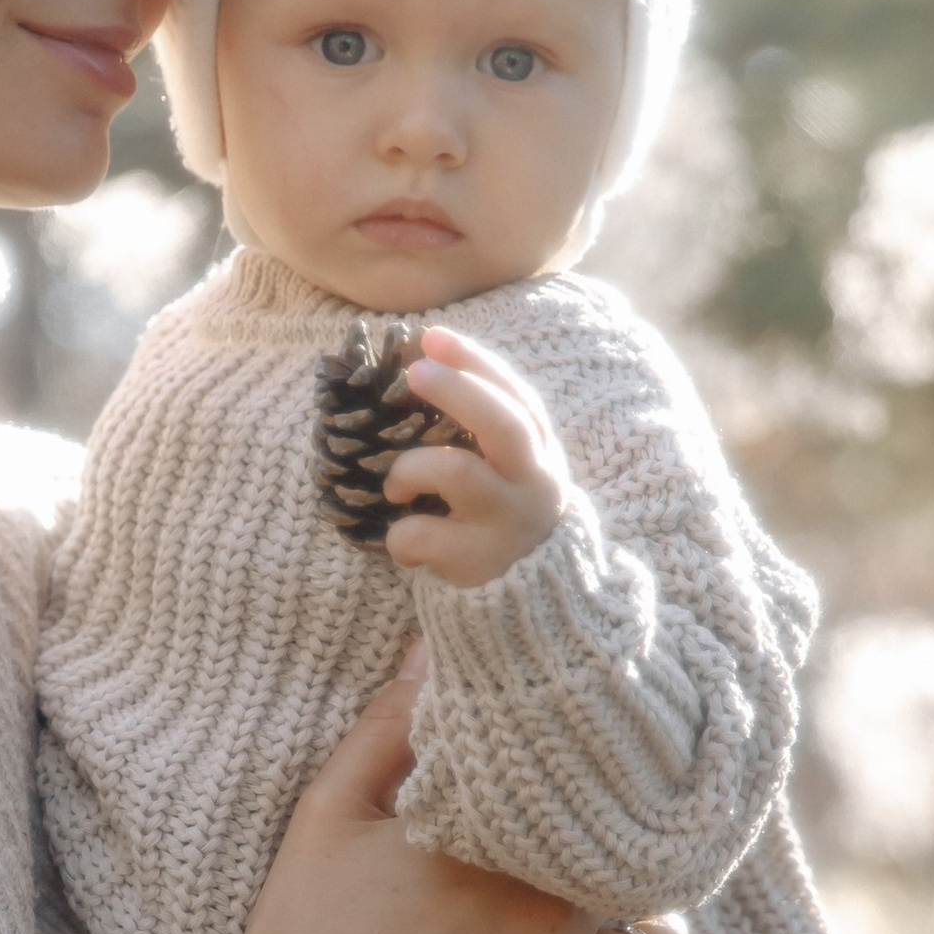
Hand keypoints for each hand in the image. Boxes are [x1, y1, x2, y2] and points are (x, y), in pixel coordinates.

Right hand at [189, 662, 708, 933]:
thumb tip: (435, 644)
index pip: (586, 783)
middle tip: (610, 848)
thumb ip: (391, 724)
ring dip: (651, 918)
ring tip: (627, 913)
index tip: (588, 778)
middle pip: (632, 854)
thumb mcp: (332, 809)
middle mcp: (550, 898)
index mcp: (497, 832)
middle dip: (624, 850)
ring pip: (660, 931)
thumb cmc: (303, 931)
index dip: (594, 781)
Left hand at [382, 327, 571, 587]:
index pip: (513, 393)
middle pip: (503, 424)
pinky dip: (400, 535)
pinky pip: (424, 535)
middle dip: (457, 391)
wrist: (537, 596)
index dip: (474, 361)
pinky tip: (404, 542)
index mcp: (537, 450)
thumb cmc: (502, 512)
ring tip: (395, 489)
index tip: (430, 336)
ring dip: (410, 470)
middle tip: (414, 372)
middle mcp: (531, 481)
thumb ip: (481, 424)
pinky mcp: (480, 562)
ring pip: (456, 472)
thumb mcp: (508, 467)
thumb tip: (422, 357)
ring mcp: (507, 522)